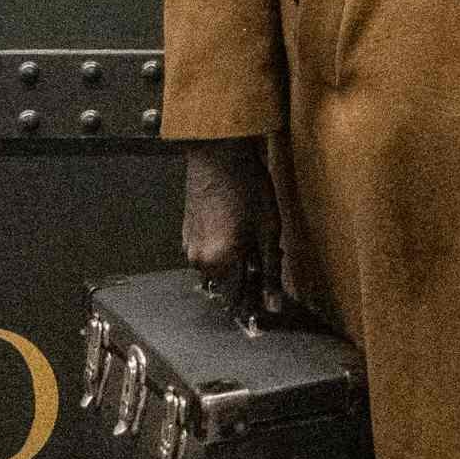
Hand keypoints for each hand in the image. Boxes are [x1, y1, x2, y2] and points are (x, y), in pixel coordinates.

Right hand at [180, 140, 280, 309]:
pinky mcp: (186, 232)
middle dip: (249, 273)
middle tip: (266, 249)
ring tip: (252, 233)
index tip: (269, 299)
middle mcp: (197, 260)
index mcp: (217, 263)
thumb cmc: (247, 187)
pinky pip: (208, 251)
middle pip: (228, 282)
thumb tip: (273, 305)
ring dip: (236, 259)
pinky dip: (224, 247)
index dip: (257, 297)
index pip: (238, 298)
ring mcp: (189, 246)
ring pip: (218, 266)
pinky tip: (237, 226)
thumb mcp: (268, 231)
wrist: (219, 153)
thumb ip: (269, 272)